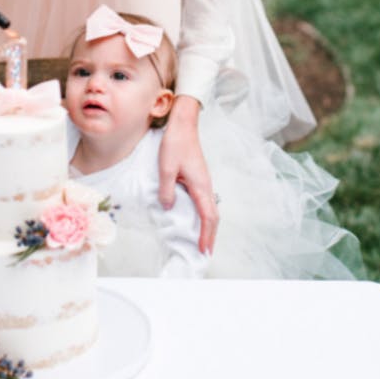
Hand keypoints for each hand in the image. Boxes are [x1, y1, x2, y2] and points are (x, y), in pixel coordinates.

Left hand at [159, 94, 218, 254]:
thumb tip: (169, 207)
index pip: (208, 217)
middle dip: (211, 236)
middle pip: (213, 217)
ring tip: (202, 241)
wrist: (183, 126)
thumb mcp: (165, 168)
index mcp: (200, 186)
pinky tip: (196, 220)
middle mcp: (206, 186)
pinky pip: (205, 202)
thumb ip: (167, 190)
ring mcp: (204, 182)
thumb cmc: (175, 144)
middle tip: (206, 252)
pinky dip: (204, 215)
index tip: (204, 250)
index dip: (207, 235)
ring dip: (208, 226)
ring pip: (211, 209)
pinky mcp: (199, 179)